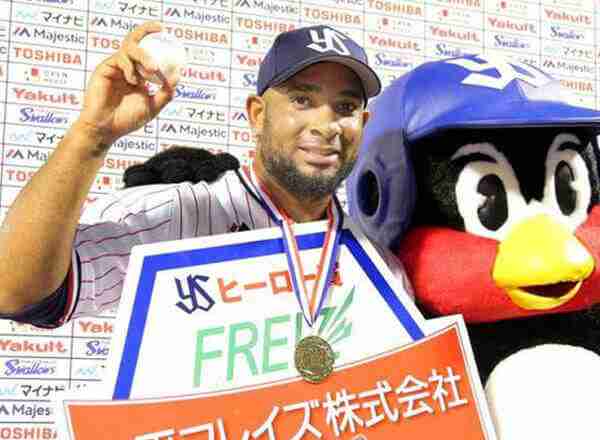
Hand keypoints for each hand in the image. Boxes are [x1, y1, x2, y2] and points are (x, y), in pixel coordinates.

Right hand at [76, 21, 178, 145]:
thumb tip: (178, 75)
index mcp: (138, 75)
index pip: (147, 54)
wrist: (107, 129)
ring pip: (129, 48)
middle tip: (159, 27)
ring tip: (154, 68)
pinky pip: (119, 59)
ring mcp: (115, 67)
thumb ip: (165, 92)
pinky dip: (130, 68)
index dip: (156, 43)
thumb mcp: (153, 106)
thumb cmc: (127, 120)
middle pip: (136, 43)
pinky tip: (134, 81)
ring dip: (144, 55)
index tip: (169, 37)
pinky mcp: (104, 69)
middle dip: (146, 30)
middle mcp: (126, 68)